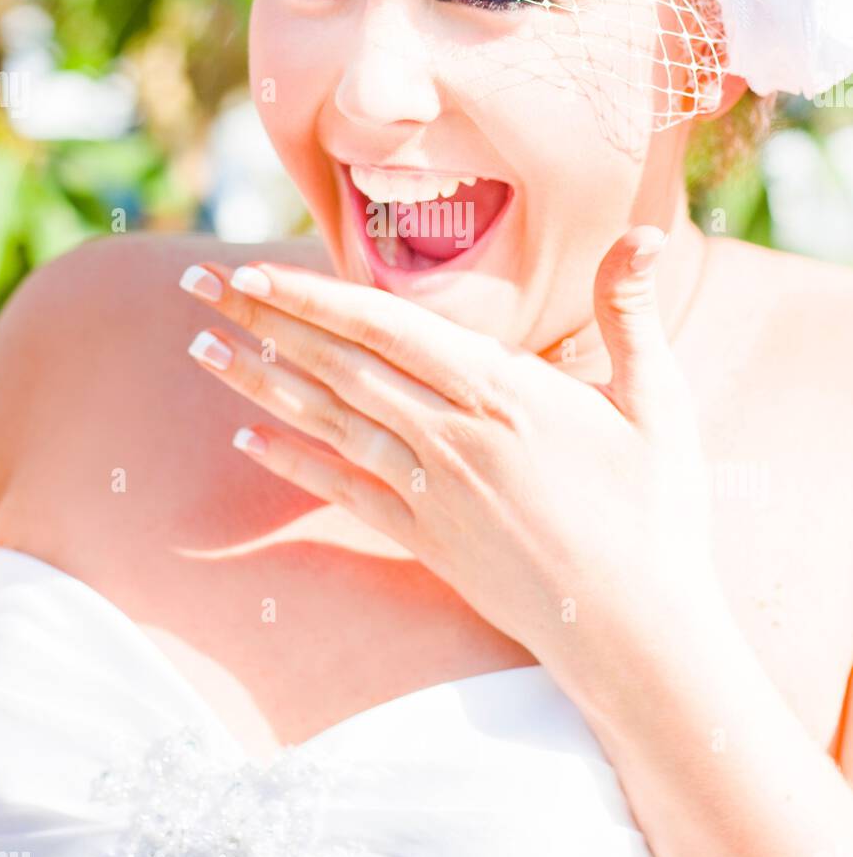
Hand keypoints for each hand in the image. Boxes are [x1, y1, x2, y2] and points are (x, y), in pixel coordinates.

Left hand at [179, 226, 716, 697]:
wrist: (636, 629)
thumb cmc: (656, 510)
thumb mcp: (660, 400)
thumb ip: (632, 312)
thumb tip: (650, 227)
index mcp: (502, 390)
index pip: (384, 326)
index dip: (312, 296)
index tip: (254, 269)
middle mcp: (451, 435)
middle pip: (337, 365)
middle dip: (261, 321)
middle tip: (196, 287)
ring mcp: (431, 491)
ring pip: (328, 423)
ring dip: (258, 384)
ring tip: (200, 350)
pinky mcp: (424, 540)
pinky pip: (343, 491)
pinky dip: (292, 463)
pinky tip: (245, 442)